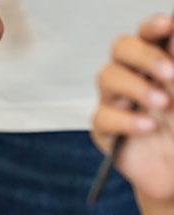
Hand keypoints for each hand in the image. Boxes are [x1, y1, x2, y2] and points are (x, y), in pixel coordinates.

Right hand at [93, 14, 173, 200]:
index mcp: (155, 62)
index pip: (146, 33)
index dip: (152, 26)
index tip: (168, 26)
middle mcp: (132, 76)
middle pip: (121, 47)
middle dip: (145, 56)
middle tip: (170, 75)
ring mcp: (114, 102)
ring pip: (107, 76)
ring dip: (136, 87)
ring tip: (163, 105)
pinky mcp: (103, 130)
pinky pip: (103, 117)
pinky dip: (127, 121)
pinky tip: (148, 128)